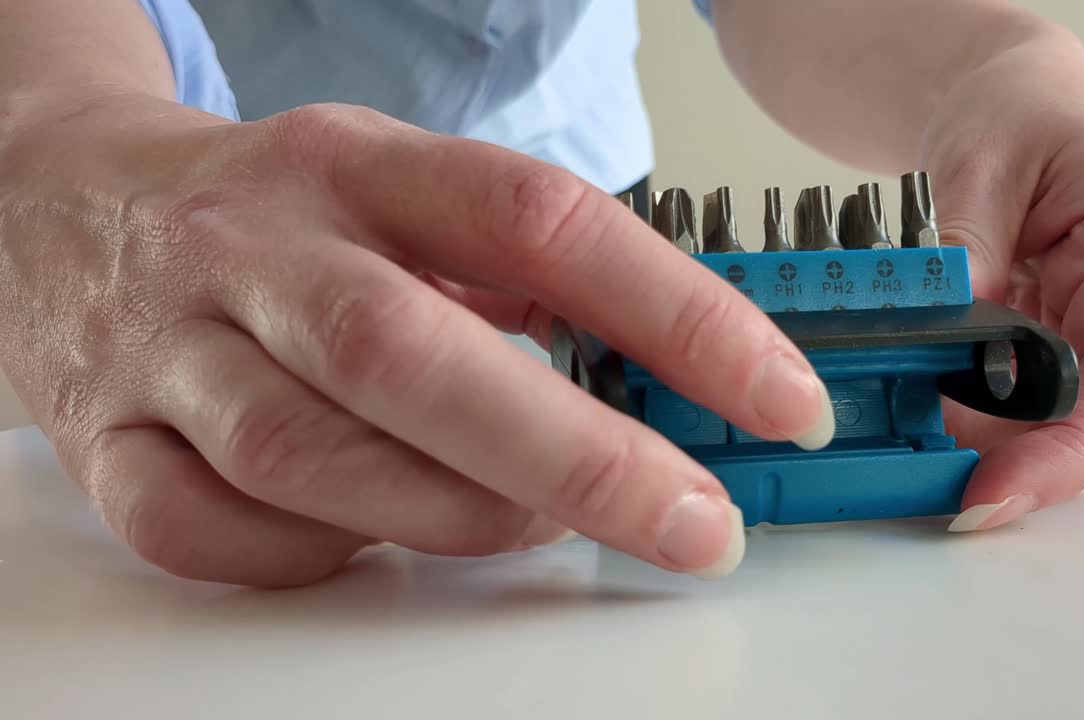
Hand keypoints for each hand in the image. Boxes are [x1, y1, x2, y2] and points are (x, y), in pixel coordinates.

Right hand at [0, 94, 833, 585]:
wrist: (62, 205)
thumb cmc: (272, 213)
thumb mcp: (398, 194)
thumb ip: (517, 278)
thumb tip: (663, 383)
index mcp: (361, 169)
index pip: (542, 223)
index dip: (679, 316)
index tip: (778, 401)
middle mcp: (261, 248)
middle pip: (415, 353)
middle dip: (576, 459)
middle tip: (692, 526)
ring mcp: (172, 346)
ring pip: (309, 454)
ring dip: (449, 514)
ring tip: (535, 527)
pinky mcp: (107, 437)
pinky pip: (203, 528)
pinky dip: (306, 558)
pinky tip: (368, 542)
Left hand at [918, 26, 1083, 530]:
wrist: (1006, 104)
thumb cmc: (1010, 114)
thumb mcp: (977, 162)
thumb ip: (965, 251)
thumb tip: (940, 344)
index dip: (1071, 446)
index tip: (998, 490)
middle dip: (1032, 469)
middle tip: (953, 501)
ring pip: (1069, 423)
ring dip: (1001, 455)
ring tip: (925, 464)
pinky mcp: (1057, 345)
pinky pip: (1029, 406)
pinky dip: (980, 429)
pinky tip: (930, 431)